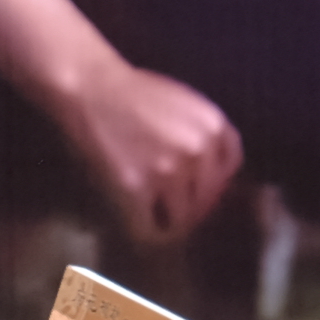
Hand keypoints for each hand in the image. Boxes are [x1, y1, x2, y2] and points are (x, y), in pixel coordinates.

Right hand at [58, 64, 243, 244]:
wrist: (90, 87)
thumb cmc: (132, 92)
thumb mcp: (185, 103)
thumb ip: (204, 134)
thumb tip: (211, 175)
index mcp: (214, 125)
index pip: (230, 168)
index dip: (214, 180)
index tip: (198, 185)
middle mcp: (198, 151)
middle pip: (208, 198)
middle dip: (192, 204)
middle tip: (170, 204)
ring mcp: (168, 171)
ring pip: (182, 218)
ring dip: (170, 222)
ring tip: (154, 217)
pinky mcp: (136, 187)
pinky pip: (150, 228)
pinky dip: (146, 232)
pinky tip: (139, 223)